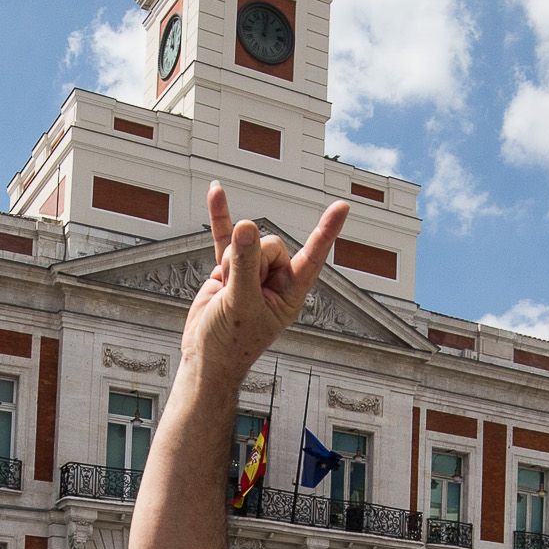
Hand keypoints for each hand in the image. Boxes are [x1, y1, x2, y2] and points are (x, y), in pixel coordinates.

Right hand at [183, 183, 348, 384]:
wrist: (205, 356)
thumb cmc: (231, 341)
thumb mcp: (241, 303)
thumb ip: (245, 265)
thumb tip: (246, 226)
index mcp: (292, 292)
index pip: (313, 256)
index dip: (326, 231)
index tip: (343, 205)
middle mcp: (277, 278)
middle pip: (269, 243)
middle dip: (250, 260)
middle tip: (239, 290)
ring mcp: (252, 270)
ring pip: (246, 242)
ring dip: (231, 260)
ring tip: (225, 290)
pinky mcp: (229, 267)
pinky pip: (225, 236)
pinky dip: (220, 215)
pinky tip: (216, 192)